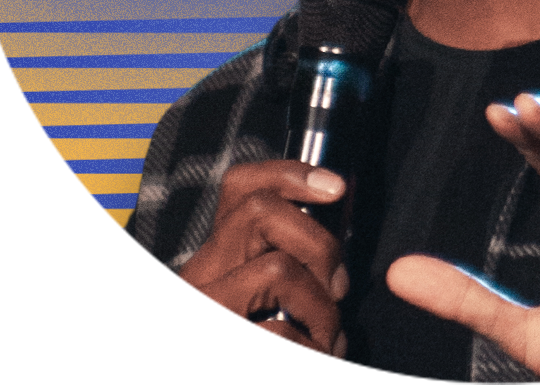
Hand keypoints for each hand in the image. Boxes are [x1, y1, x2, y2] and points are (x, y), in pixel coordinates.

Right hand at [169, 160, 348, 384]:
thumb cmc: (263, 360)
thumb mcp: (274, 301)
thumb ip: (295, 264)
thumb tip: (341, 247)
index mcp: (218, 254)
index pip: (240, 185)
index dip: (290, 173)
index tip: (336, 187)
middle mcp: (199, 274)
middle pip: (260, 210)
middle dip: (319, 243)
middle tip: (340, 288)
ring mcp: (198, 313)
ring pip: (277, 268)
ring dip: (322, 309)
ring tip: (331, 343)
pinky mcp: (208, 355)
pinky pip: (276, 334)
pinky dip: (311, 355)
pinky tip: (316, 373)